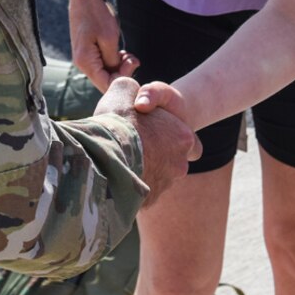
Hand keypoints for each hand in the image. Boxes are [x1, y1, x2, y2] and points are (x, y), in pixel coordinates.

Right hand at [69, 0, 124, 91]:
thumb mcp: (109, 39)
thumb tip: (118, 77)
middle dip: (122, 72)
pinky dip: (114, 60)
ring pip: (105, 72)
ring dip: (119, 66)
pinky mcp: (88, 53)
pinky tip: (121, 52)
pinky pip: (102, 64)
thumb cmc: (97, 15)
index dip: (123, 80)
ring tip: (128, 53)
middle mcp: (82, 64)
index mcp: (85, 62)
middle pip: (105, 81)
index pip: (106, 85)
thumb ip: (114, 62)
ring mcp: (84, 59)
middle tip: (132, 58)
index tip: (133, 64)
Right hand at [93, 76, 201, 205]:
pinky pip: (141, 194)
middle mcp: (180, 164)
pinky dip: (131, 188)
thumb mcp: (124, 91)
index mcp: (183, 137)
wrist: (104, 157)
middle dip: (157, 157)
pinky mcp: (149, 203)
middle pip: (172, 162)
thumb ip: (134, 91)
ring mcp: (165, 186)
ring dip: (144, 172)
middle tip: (135, 148)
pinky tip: (115, 177)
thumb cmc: (118, 121)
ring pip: (157, 178)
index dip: (172, 135)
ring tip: (121, 162)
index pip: (190, 141)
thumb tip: (134, 96)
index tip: (155, 132)